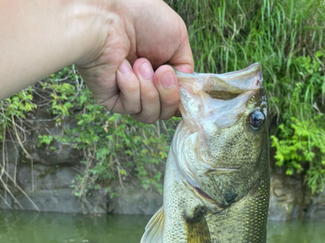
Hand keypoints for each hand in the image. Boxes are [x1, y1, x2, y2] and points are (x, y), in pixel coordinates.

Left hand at [77, 0, 193, 122]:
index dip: (183, 97)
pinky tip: (122, 67)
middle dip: (169, 94)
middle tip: (161, 72)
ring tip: (139, 64)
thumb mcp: (178, 37)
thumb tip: (185, 91)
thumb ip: (186, 68)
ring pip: (151, 115)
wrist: (108, 16)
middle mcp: (146, 85)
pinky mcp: (112, 100)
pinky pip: (132, 108)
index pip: (178, 99)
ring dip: (149, 90)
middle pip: (167, 112)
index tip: (185, 86)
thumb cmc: (141, 17)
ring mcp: (128, 94)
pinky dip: (130, 87)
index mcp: (161, 71)